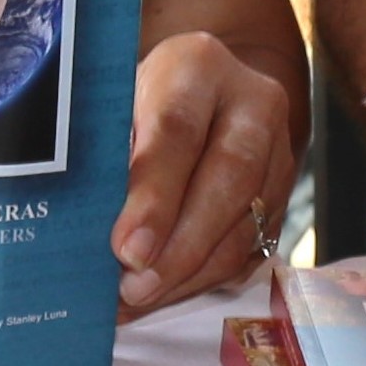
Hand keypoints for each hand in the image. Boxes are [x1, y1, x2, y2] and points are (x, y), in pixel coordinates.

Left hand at [111, 30, 295, 316]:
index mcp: (199, 65)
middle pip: (228, 175)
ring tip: (140, 300)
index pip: (179, 129)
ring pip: (245, 220)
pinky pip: (251, 246)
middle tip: (134, 287)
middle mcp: (251, 101)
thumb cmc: (136, 102)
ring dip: (191, 271)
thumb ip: (108, 156)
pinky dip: (205, 278)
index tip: (125, 248)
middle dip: (180, 243)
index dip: (154, 195)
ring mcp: (277, 148)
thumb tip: (83, 233)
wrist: (198, 93)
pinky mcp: (282, 192)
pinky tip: (164, 294)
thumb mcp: (116, 107)